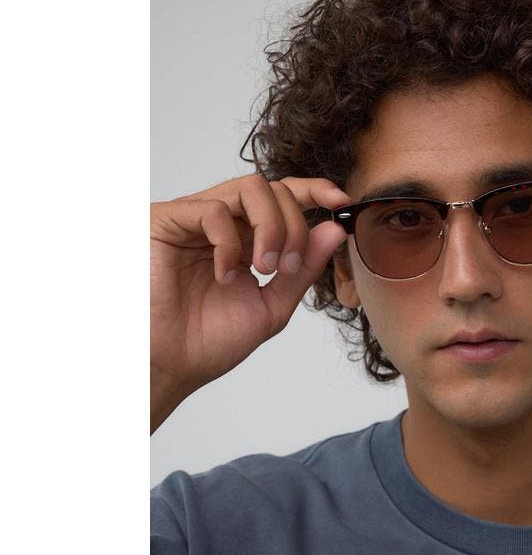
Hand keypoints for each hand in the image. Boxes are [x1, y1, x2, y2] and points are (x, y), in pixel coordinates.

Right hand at [150, 174, 349, 431]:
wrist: (169, 366)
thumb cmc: (208, 341)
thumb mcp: (272, 305)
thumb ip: (302, 269)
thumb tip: (334, 230)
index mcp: (245, 238)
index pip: (283, 197)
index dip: (313, 190)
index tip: (342, 200)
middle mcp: (221, 221)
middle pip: (274, 189)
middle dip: (294, 226)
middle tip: (286, 268)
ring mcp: (194, 217)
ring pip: (250, 188)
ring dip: (272, 228)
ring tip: (265, 268)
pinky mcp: (167, 220)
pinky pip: (213, 210)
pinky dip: (231, 243)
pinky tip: (226, 275)